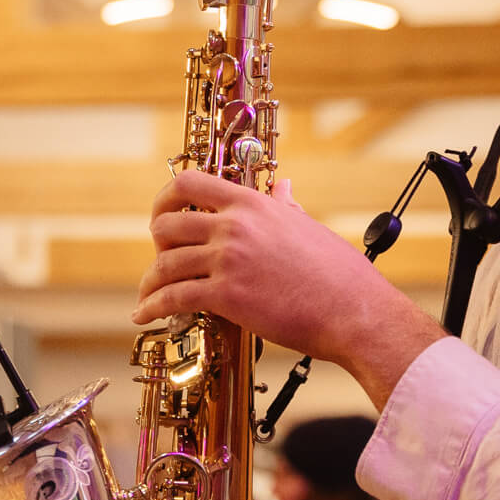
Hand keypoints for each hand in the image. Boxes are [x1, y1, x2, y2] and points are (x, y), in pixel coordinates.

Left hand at [134, 167, 445, 411]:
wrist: (354, 311)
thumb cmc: (339, 274)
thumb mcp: (308, 227)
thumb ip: (285, 206)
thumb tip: (284, 188)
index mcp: (252, 204)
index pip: (188, 183)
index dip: (164, 200)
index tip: (161, 217)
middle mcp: (234, 225)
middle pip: (168, 225)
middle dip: (157, 246)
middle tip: (160, 261)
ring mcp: (228, 259)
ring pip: (166, 264)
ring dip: (150, 283)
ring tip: (147, 296)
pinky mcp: (226, 295)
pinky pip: (173, 298)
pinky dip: (152, 308)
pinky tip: (145, 316)